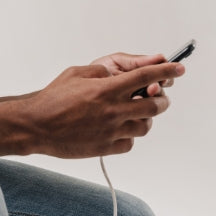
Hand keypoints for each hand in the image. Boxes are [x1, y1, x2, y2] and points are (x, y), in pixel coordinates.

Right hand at [21, 60, 184, 158]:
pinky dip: (130, 135)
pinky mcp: (106, 147)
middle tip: (157, 96)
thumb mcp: (77, 73)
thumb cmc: (53, 97)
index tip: (179, 68)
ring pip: (146, 126)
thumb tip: (118, 75)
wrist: (36, 125)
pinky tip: (120, 128)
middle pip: (155, 105)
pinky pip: (130, 143)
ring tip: (137, 113)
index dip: (166, 71)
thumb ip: (102, 72)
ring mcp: (111, 130)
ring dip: (146, 118)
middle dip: (161, 99)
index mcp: (107, 88)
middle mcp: (113, 110)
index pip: (147, 77)